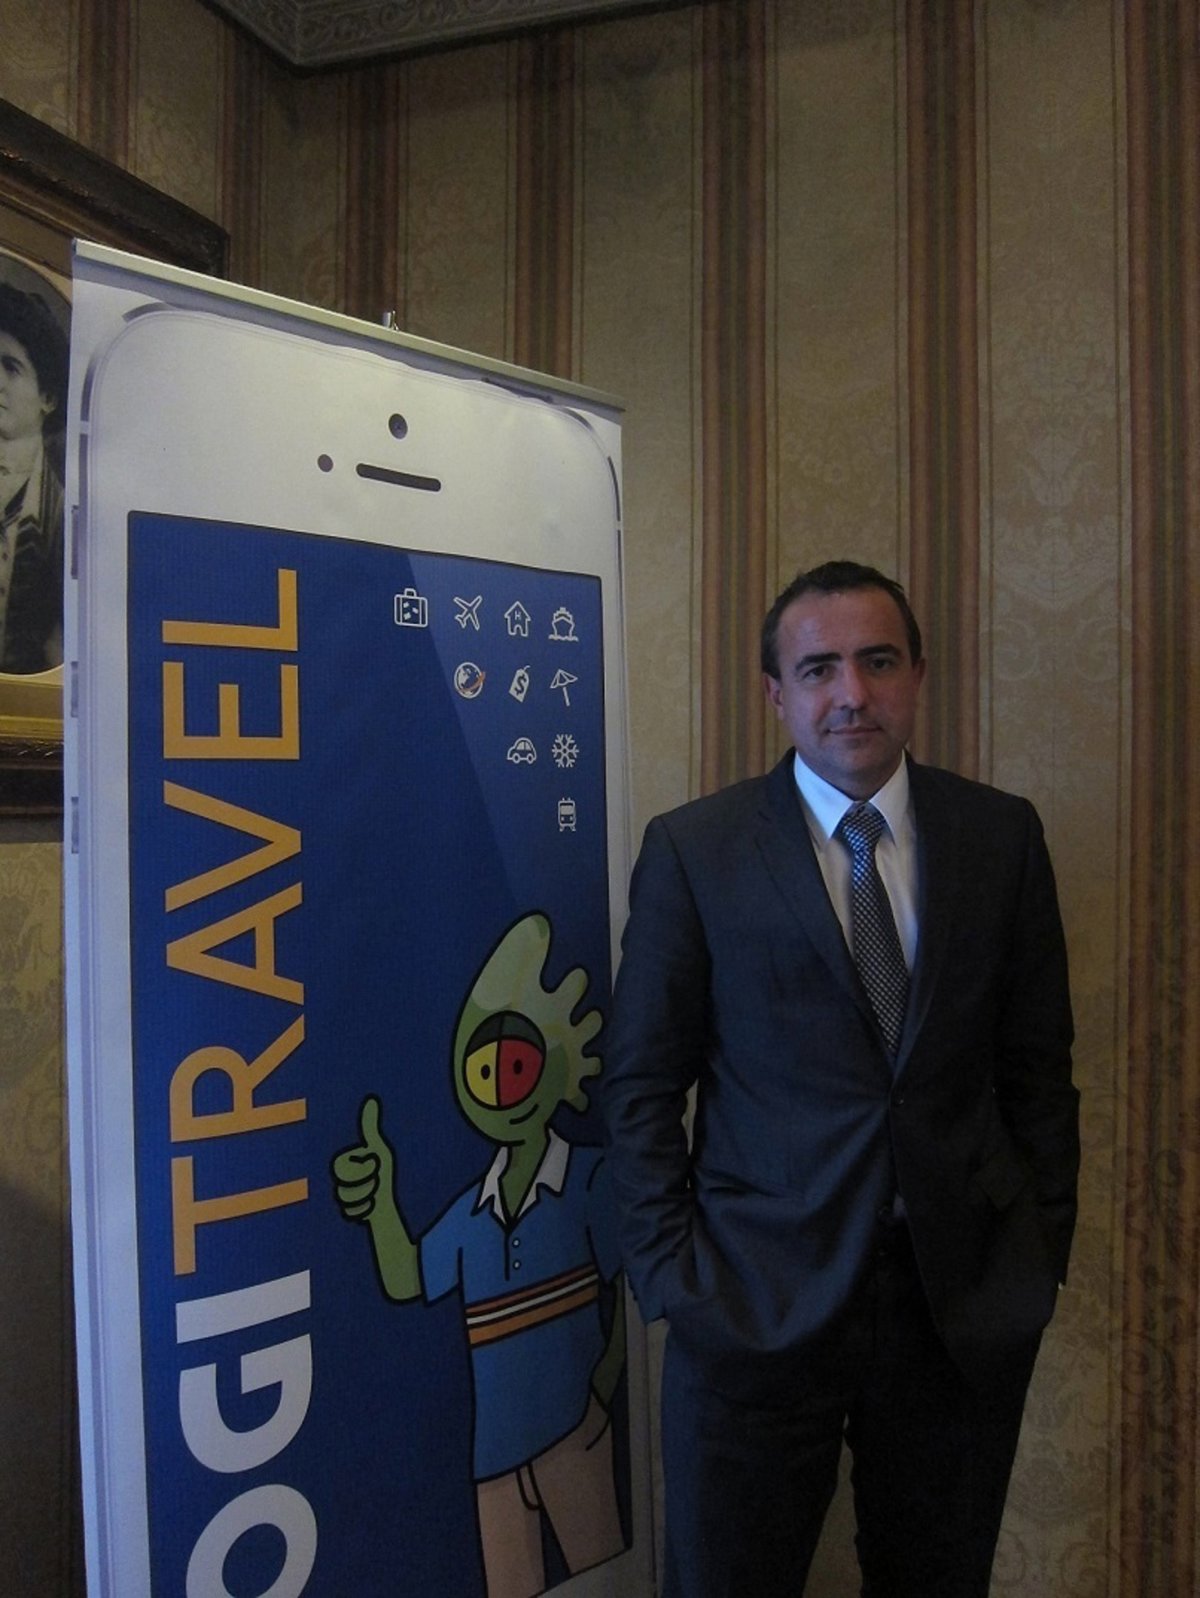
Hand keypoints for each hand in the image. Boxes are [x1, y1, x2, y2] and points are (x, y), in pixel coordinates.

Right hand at [332, 1095, 393, 1221]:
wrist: (389, 1196)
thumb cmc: (383, 1171)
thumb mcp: (378, 1148)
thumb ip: (370, 1127)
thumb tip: (372, 1100)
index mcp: (342, 1162)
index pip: (341, 1168)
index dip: (362, 1169)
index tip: (374, 1165)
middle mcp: (337, 1180)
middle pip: (340, 1186)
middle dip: (365, 1184)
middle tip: (375, 1181)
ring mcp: (340, 1196)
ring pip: (345, 1201)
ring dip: (367, 1198)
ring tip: (373, 1194)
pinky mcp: (345, 1212)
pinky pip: (349, 1214)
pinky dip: (365, 1212)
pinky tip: (371, 1206)